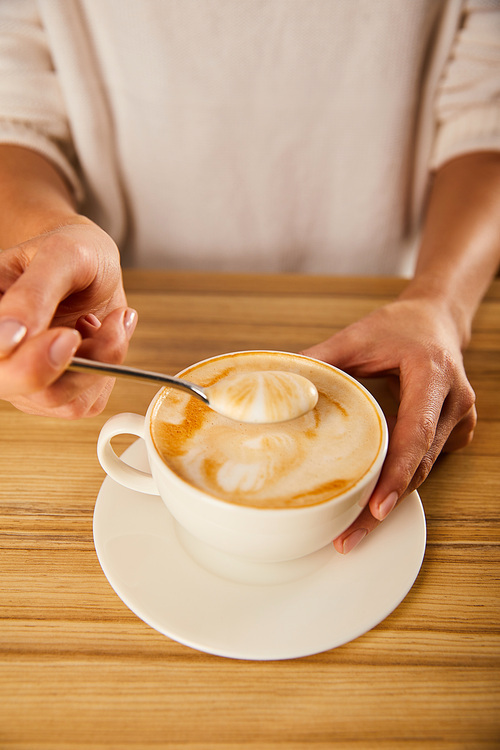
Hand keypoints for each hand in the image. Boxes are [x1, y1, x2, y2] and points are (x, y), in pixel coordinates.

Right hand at [0, 220, 136, 417]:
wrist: (90, 263)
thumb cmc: (72, 252)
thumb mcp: (60, 255)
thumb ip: (33, 294)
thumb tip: (8, 337)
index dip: (29, 362)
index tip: (69, 336)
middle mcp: (1, 356)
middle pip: (24, 387)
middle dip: (74, 361)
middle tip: (94, 323)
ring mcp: (27, 380)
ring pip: (63, 400)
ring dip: (99, 359)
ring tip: (103, 319)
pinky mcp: (59, 393)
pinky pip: (87, 400)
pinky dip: (108, 368)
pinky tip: (102, 335)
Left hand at [302, 296, 475, 552]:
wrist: (436, 320)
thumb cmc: (399, 327)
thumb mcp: (356, 337)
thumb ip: (320, 358)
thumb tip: (279, 385)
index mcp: (432, 374)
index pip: (416, 432)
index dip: (396, 473)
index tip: (376, 507)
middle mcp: (454, 401)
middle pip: (420, 464)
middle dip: (385, 502)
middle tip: (349, 536)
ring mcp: (459, 419)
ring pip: (424, 469)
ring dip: (391, 496)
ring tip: (354, 528)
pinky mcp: (455, 431)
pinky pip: (426, 462)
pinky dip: (399, 478)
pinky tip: (373, 494)